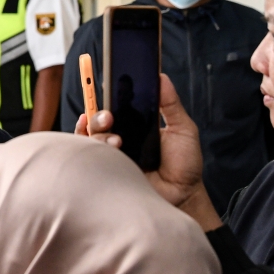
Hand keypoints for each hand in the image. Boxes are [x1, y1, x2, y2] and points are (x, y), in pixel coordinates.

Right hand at [76, 75, 220, 231]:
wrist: (185, 196)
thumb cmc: (184, 165)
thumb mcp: (183, 128)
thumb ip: (171, 103)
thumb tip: (161, 77)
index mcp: (134, 124)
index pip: (113, 105)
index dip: (105, 94)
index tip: (104, 83)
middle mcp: (119, 136)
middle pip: (97, 117)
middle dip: (99, 113)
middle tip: (110, 116)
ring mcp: (111, 154)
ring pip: (91, 135)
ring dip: (100, 134)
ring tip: (118, 142)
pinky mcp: (107, 169)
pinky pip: (88, 155)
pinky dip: (89, 146)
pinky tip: (101, 146)